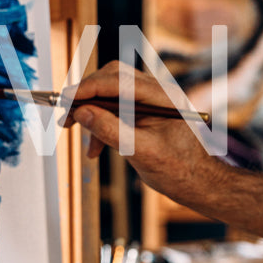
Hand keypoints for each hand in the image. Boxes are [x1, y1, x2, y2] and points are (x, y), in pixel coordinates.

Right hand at [61, 61, 230, 207]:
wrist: (198, 183)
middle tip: (67, 118)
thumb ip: (110, 130)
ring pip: (111, 95)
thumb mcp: (140, 152)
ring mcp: (151, 101)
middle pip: (112, 79)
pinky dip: (102, 126)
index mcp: (162, 96)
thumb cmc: (178, 169)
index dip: (87, 88)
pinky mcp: (145, 113)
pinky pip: (116, 110)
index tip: (64, 100)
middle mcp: (157, 92)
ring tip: (85, 144)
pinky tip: (96, 150)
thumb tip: (82, 112)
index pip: (118, 81)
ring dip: (93, 116)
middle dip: (87, 98)